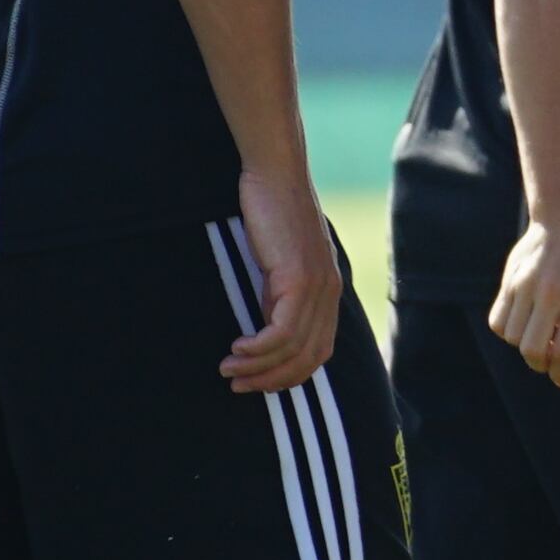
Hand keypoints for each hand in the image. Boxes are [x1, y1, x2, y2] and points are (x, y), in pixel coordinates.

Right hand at [224, 164, 338, 391]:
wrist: (276, 174)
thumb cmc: (272, 213)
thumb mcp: (280, 262)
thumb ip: (280, 293)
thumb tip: (267, 326)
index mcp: (329, 291)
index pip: (319, 352)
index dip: (289, 375)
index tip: (258, 382)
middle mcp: (330, 293)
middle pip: (310, 358)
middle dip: (273, 380)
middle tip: (238, 385)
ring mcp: (318, 287)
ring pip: (293, 349)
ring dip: (258, 368)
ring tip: (229, 370)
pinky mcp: (299, 278)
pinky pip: (282, 331)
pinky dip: (259, 348)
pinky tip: (237, 349)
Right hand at [492, 215, 559, 388]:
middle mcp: (553, 294)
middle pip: (532, 350)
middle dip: (539, 365)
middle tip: (547, 362)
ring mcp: (528, 285)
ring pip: (511, 337)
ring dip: (523, 345)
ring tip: (538, 334)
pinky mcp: (510, 279)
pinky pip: (497, 320)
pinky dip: (507, 331)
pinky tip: (522, 323)